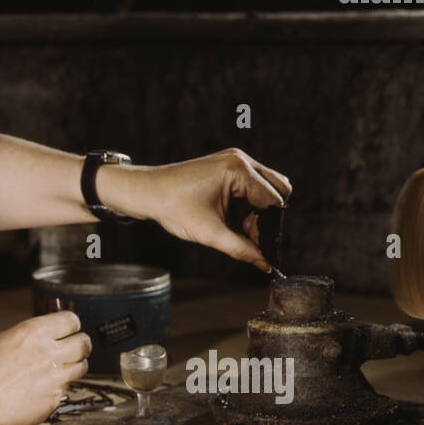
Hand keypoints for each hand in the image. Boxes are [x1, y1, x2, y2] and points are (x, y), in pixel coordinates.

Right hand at [0, 311, 90, 424]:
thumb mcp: (1, 342)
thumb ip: (28, 338)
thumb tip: (43, 336)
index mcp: (33, 332)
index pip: (71, 320)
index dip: (71, 325)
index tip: (69, 329)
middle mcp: (47, 352)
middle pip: (83, 343)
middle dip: (81, 344)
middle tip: (76, 348)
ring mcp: (54, 377)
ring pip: (81, 366)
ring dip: (75, 365)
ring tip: (64, 368)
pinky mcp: (54, 399)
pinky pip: (65, 388)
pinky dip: (58, 387)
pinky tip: (42, 389)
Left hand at [100, 148, 290, 270]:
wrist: (145, 192)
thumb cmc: (171, 206)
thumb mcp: (209, 233)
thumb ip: (241, 249)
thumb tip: (265, 264)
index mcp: (238, 169)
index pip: (274, 200)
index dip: (269, 226)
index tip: (258, 245)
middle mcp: (240, 159)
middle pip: (278, 188)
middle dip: (268, 216)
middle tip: (248, 233)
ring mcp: (233, 160)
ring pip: (267, 187)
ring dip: (258, 210)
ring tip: (238, 227)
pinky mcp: (226, 166)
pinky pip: (252, 185)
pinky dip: (249, 204)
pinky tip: (232, 218)